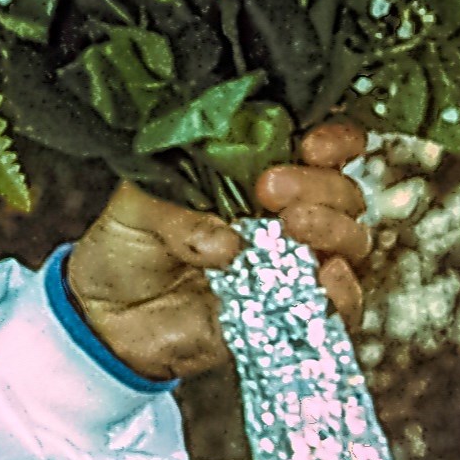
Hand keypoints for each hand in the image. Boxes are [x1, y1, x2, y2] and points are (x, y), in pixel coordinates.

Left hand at [65, 121, 370, 382]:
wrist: (109, 317)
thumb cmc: (127, 248)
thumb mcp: (134, 209)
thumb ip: (174, 211)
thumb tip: (226, 244)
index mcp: (257, 176)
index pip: (320, 150)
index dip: (333, 141)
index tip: (314, 144)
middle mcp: (287, 217)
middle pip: (342, 192)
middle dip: (318, 184)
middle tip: (271, 188)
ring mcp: (296, 265)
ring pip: (351, 242)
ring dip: (333, 229)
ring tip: (292, 226)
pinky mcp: (294, 314)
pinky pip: (341, 306)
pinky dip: (343, 291)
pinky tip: (325, 276)